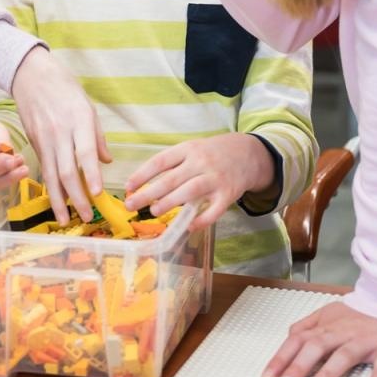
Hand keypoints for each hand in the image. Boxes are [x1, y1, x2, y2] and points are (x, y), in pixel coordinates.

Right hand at [8, 46, 110, 225]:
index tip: (97, 194)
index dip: (91, 174)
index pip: (85, 152)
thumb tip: (107, 162)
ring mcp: (44, 139)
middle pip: (67, 170)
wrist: (31, 76)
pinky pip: (44, 169)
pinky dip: (50, 188)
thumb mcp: (88, 107)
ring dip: (59, 201)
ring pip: (51, 175)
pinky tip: (57, 202)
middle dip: (77, 197)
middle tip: (87, 217)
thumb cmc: (65, 89)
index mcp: (79, 120)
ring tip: (66, 220)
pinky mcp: (33, 143)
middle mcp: (60, 132)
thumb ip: (97, 137)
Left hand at [123, 132, 273, 229]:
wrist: (248, 153)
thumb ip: (172, 164)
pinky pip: (214, 210)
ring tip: (154, 211)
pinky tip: (189, 227)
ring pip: (190, 192)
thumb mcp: (192, 149)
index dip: (142, 174)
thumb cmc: (211, 153)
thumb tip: (144, 183)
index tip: (128, 187)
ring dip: (170, 202)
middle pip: (171, 179)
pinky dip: (202, 220)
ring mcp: (216, 178)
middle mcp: (201, 162)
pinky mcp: (228, 194)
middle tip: (132, 204)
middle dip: (149, 193)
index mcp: (188, 149)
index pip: (161, 161)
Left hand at [263, 301, 376, 376]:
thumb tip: (289, 335)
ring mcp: (365, 339)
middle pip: (316, 347)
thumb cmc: (364, 313)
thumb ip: (309, 324)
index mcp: (327, 324)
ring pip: (344, 355)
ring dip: (328, 373)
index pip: (298, 339)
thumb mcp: (331, 313)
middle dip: (298, 367)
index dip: (282, 358)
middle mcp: (343, 331)